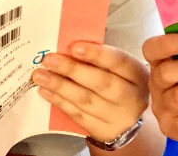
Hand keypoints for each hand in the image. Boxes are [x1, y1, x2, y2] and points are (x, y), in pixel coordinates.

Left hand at [33, 42, 148, 141]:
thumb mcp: (123, 71)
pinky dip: (60, 102)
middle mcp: (131, 97)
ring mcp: (116, 117)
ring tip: (40, 75)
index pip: (118, 62)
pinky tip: (46, 91)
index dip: (97, 54)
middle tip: (49, 59)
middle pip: (101, 83)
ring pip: (86, 100)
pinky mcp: (102, 131)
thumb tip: (69, 46)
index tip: (74, 47)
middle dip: (73, 70)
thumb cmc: (122, 85)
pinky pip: (78, 115)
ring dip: (60, 86)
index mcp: (137, 75)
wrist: (129, 121)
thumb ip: (103, 60)